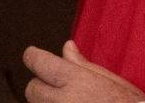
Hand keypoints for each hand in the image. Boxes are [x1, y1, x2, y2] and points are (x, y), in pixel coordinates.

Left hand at [24, 41, 144, 102]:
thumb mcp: (112, 82)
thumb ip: (84, 65)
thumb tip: (66, 47)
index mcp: (76, 81)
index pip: (37, 62)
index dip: (35, 57)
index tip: (35, 56)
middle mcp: (63, 101)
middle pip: (32, 89)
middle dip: (42, 86)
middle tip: (60, 89)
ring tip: (71, 102)